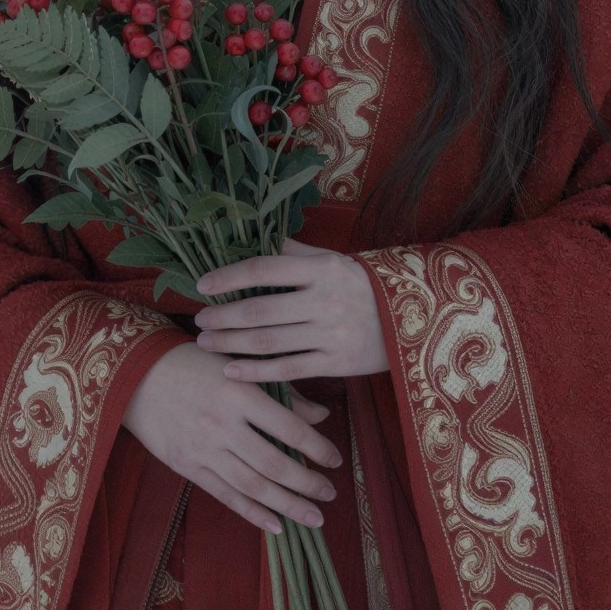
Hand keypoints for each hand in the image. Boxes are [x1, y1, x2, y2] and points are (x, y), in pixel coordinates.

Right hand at [121, 342, 343, 534]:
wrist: (136, 375)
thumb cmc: (194, 364)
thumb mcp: (238, 367)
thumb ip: (281, 393)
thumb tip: (321, 417)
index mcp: (240, 393)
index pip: (289, 427)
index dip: (317, 448)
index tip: (336, 460)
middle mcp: (222, 424)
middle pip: (273, 464)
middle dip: (307, 483)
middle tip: (330, 493)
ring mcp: (203, 449)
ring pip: (253, 485)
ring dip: (287, 505)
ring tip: (313, 517)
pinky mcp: (187, 466)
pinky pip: (225, 495)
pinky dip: (252, 513)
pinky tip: (276, 525)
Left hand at [192, 236, 389, 383]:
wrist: (413, 321)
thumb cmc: (364, 286)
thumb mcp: (334, 261)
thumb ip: (296, 253)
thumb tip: (257, 236)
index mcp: (322, 269)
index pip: (264, 270)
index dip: (229, 276)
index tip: (202, 284)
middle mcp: (325, 300)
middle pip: (260, 310)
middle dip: (222, 316)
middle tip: (198, 319)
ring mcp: (330, 335)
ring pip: (269, 342)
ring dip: (230, 344)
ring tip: (206, 342)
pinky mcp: (336, 364)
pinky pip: (288, 370)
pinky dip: (256, 372)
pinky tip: (231, 372)